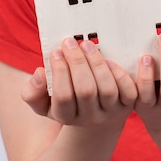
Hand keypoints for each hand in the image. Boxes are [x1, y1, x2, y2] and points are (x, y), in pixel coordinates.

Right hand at [21, 37, 137, 128]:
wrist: (95, 117)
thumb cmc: (66, 100)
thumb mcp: (42, 101)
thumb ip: (32, 91)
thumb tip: (40, 73)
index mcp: (66, 117)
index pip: (63, 97)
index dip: (59, 72)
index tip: (55, 51)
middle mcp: (90, 118)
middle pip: (86, 91)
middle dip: (77, 63)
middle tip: (70, 42)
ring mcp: (111, 112)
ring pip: (107, 89)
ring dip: (97, 63)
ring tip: (87, 44)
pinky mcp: (128, 105)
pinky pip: (128, 91)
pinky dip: (119, 74)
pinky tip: (108, 59)